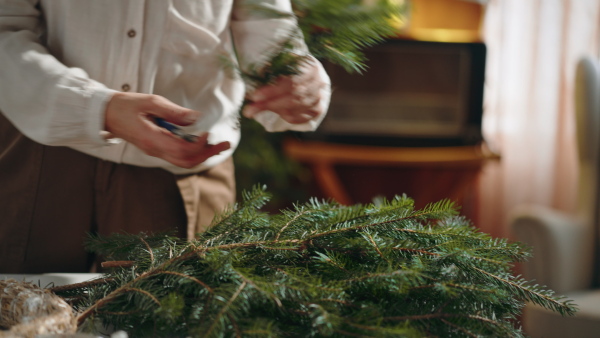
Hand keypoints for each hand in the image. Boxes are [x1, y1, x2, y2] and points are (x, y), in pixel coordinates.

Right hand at [104, 92, 229, 168]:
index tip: (210, 133)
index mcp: (152, 140)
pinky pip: (177, 156)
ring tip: (219, 145)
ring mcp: (155, 151)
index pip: (182, 151)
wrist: (106, 114)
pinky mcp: (156, 149)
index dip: (200, 146)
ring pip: (183, 161)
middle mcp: (155, 150)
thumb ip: (174, 112)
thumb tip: (197, 118)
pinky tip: (203, 143)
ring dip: (203, 155)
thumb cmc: (126, 105)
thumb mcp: (151, 102)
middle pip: (186, 161)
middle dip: (208, 154)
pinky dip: (193, 152)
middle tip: (226, 144)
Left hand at [243, 58, 325, 123]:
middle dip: (269, 104)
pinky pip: (301, 118)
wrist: (314, 76)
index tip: (254, 96)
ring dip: (275, 111)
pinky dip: (287, 117)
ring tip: (259, 109)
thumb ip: (273, 70)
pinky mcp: (318, 110)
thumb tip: (254, 86)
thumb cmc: (294, 68)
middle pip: (293, 98)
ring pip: (296, 109)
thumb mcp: (285, 63)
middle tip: (250, 110)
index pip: (290, 83)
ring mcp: (321, 97)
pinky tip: (277, 113)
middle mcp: (319, 82)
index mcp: (310, 66)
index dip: (272, 91)